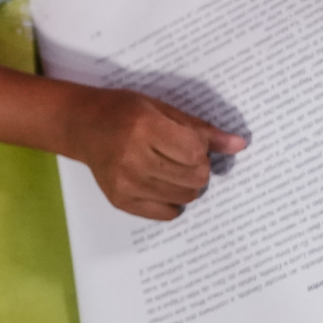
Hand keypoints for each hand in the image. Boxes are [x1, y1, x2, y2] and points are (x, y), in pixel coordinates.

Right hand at [61, 86, 248, 219]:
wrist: (83, 125)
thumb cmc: (124, 111)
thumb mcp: (163, 109)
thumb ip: (201, 130)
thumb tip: (239, 145)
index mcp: (146, 128)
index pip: (197, 152)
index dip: (201, 147)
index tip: (188, 139)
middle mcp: (134, 159)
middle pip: (196, 178)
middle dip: (198, 167)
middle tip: (182, 155)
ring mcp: (126, 184)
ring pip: (186, 197)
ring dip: (188, 183)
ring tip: (171, 167)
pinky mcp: (121, 201)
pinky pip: (167, 214)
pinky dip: (173, 200)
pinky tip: (161, 182)